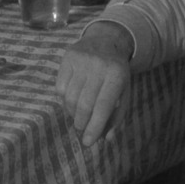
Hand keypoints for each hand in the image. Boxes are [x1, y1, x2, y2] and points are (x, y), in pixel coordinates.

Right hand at [56, 22, 134, 144]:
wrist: (106, 41)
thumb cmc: (116, 74)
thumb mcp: (124, 93)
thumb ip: (116, 117)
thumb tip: (106, 139)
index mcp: (117, 76)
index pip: (102, 106)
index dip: (94, 127)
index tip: (88, 142)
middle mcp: (99, 66)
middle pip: (84, 104)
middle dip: (81, 122)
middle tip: (81, 128)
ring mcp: (82, 60)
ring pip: (70, 97)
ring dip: (72, 113)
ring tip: (77, 115)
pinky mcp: (68, 57)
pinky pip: (60, 87)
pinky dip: (64, 100)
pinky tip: (71, 99)